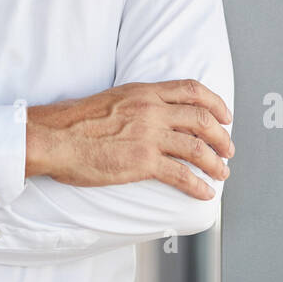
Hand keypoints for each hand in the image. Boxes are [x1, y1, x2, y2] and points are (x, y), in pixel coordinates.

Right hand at [24, 80, 233, 200]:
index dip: (215, 103)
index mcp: (144, 92)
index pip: (191, 89)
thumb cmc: (74, 122)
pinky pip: (181, 174)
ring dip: (215, 163)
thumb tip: (153, 117)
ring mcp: (148, 135)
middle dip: (222, 136)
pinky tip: (204, 192)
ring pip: (198, 147)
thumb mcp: (113, 100)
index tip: (225, 115)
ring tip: (221, 172)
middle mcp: (151, 110)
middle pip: (202, 119)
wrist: (54, 137)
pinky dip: (198, 185)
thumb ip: (136, 105)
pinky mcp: (142, 162)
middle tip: (228, 149)